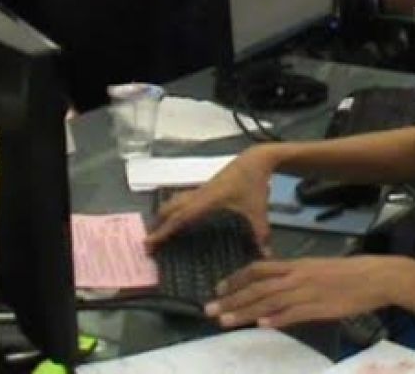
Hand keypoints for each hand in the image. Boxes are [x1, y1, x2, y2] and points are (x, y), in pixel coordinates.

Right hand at [145, 149, 276, 254]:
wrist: (256, 158)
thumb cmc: (256, 183)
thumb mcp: (258, 209)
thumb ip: (261, 233)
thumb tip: (266, 256)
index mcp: (208, 200)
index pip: (181, 217)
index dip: (164, 230)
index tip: (149, 243)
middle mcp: (200, 194)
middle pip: (171, 208)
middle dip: (158, 225)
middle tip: (148, 243)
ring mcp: (201, 189)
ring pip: (175, 201)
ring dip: (165, 215)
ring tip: (158, 231)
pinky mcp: (205, 187)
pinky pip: (183, 198)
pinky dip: (175, 208)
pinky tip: (178, 217)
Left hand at [205, 256, 414, 329]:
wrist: (376, 276)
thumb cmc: (348, 274)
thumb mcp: (317, 270)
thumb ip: (295, 279)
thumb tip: (274, 292)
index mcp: (297, 265)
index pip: (259, 268)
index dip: (236, 278)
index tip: (219, 288)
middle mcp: (297, 276)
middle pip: (257, 286)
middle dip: (231, 298)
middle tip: (209, 309)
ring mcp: (308, 292)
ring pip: (270, 300)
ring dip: (245, 311)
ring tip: (225, 320)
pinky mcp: (321, 307)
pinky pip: (295, 313)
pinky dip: (278, 319)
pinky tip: (262, 325)